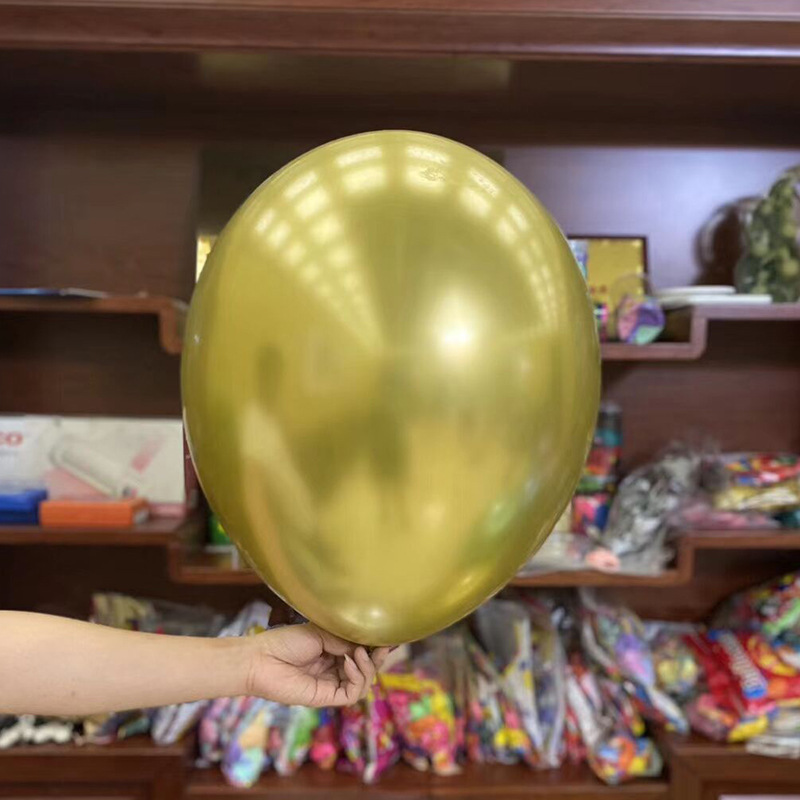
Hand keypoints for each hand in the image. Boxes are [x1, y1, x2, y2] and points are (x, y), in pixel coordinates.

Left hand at [245, 624, 389, 706]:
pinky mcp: (326, 698)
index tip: (386, 637)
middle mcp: (334, 670)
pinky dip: (357, 678)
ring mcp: (330, 685)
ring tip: (360, 654)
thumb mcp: (319, 633)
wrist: (261, 659)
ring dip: (367, 668)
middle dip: (377, 659)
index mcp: (332, 653)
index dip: (374, 647)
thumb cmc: (284, 641)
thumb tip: (364, 644)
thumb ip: (343, 640)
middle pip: (366, 670)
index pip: (361, 653)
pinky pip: (351, 693)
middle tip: (384, 647)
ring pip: (363, 684)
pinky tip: (349, 663)